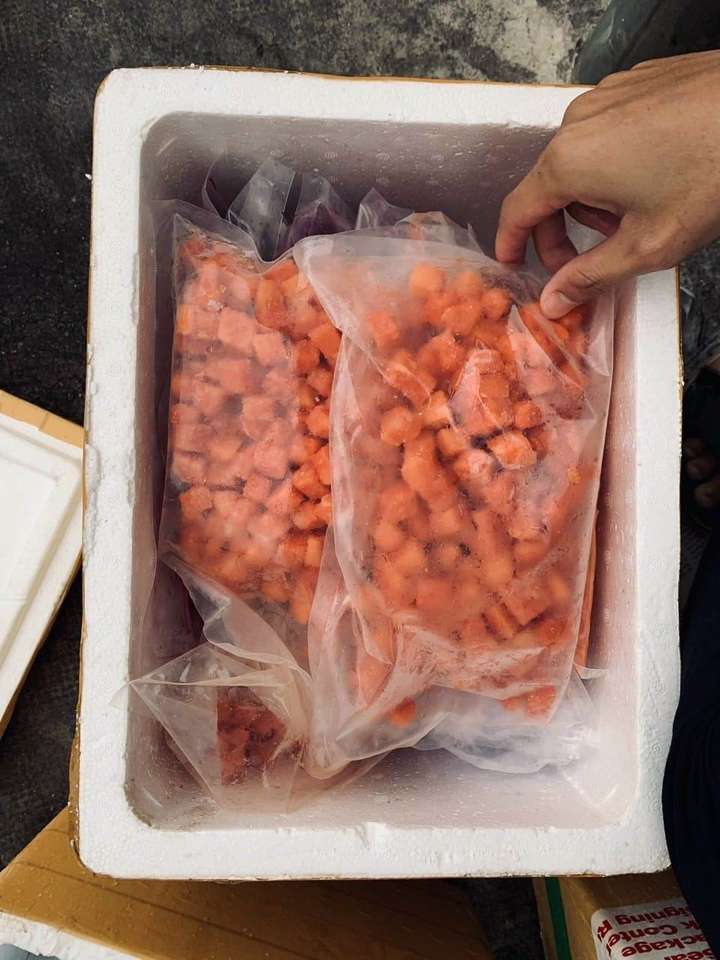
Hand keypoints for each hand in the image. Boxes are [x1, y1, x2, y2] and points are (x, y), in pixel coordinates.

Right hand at [495, 51, 719, 317]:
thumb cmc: (712, 170)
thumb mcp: (647, 244)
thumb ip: (590, 276)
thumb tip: (554, 300)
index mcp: (568, 162)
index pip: (517, 210)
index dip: (512, 243)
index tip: (513, 263)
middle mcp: (578, 123)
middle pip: (549, 186)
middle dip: (563, 228)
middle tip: (586, 259)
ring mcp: (607, 97)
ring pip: (580, 159)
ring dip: (594, 195)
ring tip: (637, 213)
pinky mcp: (635, 84)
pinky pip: (608, 132)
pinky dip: (618, 162)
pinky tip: (654, 178)